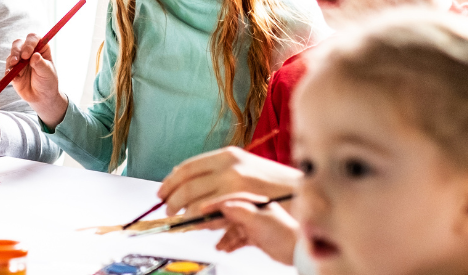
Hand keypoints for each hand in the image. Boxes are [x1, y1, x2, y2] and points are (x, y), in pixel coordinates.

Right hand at [8, 33, 66, 127]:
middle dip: (17, 51)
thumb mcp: (47, 73)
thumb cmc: (47, 82)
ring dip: (12, 60)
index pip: (33, 38)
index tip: (28, 54)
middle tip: (17, 61)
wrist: (41, 97)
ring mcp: (20, 60)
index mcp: (41, 48)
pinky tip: (12, 77)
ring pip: (12, 53)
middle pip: (19, 43)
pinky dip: (8, 70)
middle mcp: (29, 51)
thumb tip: (35, 55)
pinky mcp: (12, 69)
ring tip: (14, 69)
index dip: (29, 43)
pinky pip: (7, 66)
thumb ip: (40, 64)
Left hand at [158, 147, 300, 217]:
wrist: (304, 194)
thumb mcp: (247, 170)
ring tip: (178, 219)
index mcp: (228, 155)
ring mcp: (234, 183)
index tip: (162, 192)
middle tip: (167, 210)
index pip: (188, 166)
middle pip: (186, 183)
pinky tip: (195, 224)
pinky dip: (198, 220)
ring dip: (182, 212)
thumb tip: (191, 184)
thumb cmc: (276, 186)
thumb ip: (220, 175)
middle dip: (172, 199)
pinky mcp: (240, 201)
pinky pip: (209, 213)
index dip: (171, 181)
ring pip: (194, 200)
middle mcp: (229, 166)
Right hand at [196, 193, 298, 264]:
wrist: (299, 250)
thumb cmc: (285, 234)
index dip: (212, 206)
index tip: (199, 211)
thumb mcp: (260, 220)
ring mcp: (254, 222)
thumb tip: (222, 206)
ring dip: (222, 237)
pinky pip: (237, 238)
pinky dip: (230, 243)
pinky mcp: (255, 235)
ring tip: (218, 246)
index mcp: (254, 201)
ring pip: (231, 228)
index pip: (228, 200)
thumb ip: (240, 212)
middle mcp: (253, 210)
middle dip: (213, 221)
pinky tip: (226, 249)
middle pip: (227, 214)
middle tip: (199, 226)